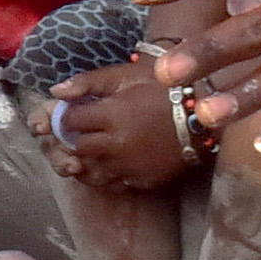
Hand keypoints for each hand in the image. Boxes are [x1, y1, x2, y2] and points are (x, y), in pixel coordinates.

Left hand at [37, 60, 195, 193]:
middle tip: (81, 131)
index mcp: (112, 115)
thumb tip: (54, 91)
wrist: (206, 115)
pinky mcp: (143, 181)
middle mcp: (117, 145)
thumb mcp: (127, 75)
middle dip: (73, 139)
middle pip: (77, 148)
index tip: (72, 114)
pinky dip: (106, 174)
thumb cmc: (166, 89)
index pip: (69, 122)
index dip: (64, 118)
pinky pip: (112, 184)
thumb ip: (88, 82)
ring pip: (90, 171)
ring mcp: (130, 166)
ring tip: (94, 147)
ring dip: (86, 160)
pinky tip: (110, 161)